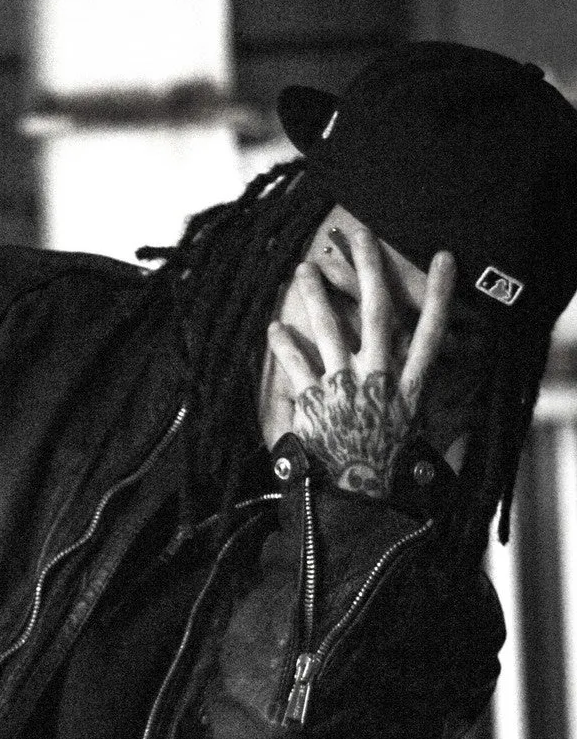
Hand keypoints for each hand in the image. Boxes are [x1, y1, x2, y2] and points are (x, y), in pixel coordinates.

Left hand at [266, 223, 455, 495]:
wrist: (354, 503)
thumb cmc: (389, 476)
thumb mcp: (423, 444)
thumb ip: (442, 421)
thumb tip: (465, 411)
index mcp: (409, 388)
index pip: (431, 332)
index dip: (439, 294)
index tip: (443, 258)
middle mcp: (377, 379)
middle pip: (377, 312)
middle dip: (370, 270)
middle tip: (361, 236)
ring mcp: (343, 387)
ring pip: (329, 328)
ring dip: (316, 296)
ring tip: (303, 269)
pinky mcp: (312, 403)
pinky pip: (295, 365)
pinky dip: (283, 346)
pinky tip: (273, 327)